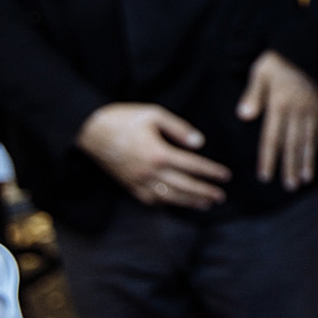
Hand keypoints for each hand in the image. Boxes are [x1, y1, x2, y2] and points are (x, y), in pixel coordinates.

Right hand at [77, 103, 230, 208]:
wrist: (92, 130)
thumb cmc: (124, 118)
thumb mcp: (154, 114)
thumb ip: (179, 128)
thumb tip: (199, 143)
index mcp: (159, 153)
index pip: (193, 166)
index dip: (211, 172)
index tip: (226, 176)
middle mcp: (150, 171)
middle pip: (184, 186)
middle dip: (205, 192)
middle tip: (221, 196)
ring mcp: (138, 181)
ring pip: (169, 197)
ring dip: (189, 202)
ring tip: (205, 203)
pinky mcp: (128, 185)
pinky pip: (150, 200)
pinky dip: (166, 203)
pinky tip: (177, 202)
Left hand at [238, 50, 317, 189]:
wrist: (303, 42)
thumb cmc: (277, 58)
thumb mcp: (260, 71)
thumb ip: (252, 95)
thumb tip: (244, 116)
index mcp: (278, 103)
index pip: (271, 137)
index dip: (268, 158)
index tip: (265, 176)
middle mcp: (297, 108)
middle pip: (291, 143)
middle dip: (289, 166)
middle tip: (288, 186)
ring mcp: (313, 107)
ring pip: (309, 139)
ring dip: (307, 160)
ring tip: (305, 178)